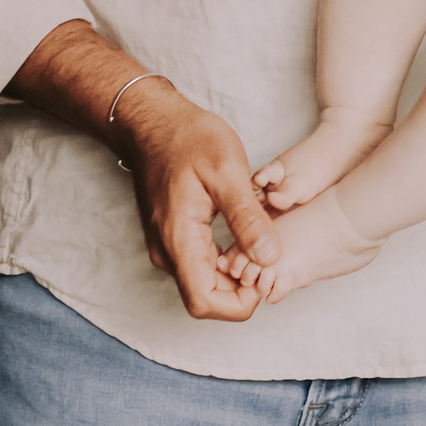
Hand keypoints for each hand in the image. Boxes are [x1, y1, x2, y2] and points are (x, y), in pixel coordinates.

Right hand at [114, 83, 282, 321]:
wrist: (153, 122)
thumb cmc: (189, 139)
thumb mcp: (227, 172)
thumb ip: (247, 219)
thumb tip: (270, 258)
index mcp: (178, 240)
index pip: (204, 302)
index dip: (240, 303)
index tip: (267, 276)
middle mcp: (167, 252)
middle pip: (205, 298)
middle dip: (242, 291)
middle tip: (272, 258)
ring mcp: (167, 247)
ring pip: (204, 283)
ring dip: (235, 276)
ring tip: (264, 245)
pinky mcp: (174, 238)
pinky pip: (201, 265)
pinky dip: (226, 262)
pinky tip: (247, 238)